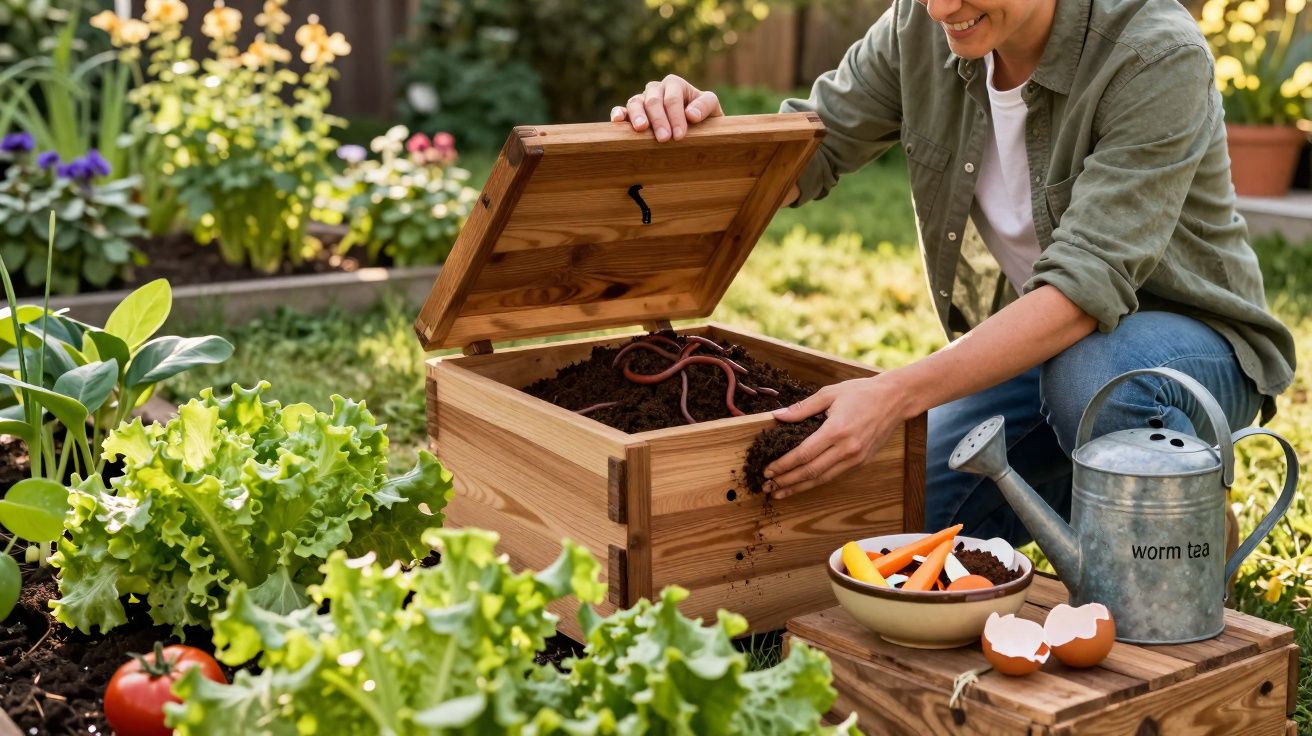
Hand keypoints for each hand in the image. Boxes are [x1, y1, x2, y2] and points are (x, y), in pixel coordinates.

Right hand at [610, 75, 722, 141]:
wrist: (697, 128)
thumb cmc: (705, 118)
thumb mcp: (713, 109)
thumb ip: (705, 106)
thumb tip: (691, 114)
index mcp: (675, 84)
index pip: (673, 98)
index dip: (675, 116)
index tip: (679, 136)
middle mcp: (656, 89)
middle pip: (653, 100)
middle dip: (659, 120)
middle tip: (664, 139)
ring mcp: (642, 100)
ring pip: (635, 102)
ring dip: (638, 116)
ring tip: (642, 129)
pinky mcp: (632, 113)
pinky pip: (623, 110)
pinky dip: (618, 113)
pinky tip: (617, 121)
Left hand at [763, 374, 914, 499]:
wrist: (895, 399)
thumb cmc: (861, 392)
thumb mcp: (829, 394)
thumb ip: (802, 408)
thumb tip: (778, 416)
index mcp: (836, 430)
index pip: (803, 454)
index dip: (783, 465)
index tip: (768, 470)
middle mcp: (847, 448)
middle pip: (811, 471)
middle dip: (787, 481)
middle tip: (768, 487)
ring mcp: (856, 458)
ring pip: (823, 478)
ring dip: (800, 487)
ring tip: (781, 492)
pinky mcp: (862, 462)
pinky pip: (835, 475)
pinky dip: (816, 481)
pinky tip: (803, 483)